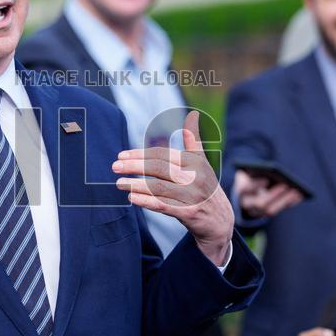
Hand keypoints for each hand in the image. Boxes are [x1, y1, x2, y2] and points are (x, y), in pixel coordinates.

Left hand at [112, 111, 233, 263]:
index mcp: (195, 162)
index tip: (122, 155)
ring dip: (135, 184)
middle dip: (134, 166)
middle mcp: (195, 177)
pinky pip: (163, 205)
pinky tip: (132, 198)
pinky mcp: (189, 213)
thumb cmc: (205, 188)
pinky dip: (146, 201)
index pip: (162, 154)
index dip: (140, 154)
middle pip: (158, 168)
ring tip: (119, 183)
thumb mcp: (202, 163)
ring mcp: (193, 196)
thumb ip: (194, 141)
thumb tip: (192, 114)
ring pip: (158, 187)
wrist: (220, 221)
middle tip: (114, 167)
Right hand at [234, 169, 304, 218]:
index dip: (255, 185)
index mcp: (240, 190)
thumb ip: (258, 171)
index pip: (245, 189)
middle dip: (273, 194)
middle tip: (285, 184)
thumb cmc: (251, 176)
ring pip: (269, 211)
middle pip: (259, 204)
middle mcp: (246, 204)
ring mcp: (256, 211)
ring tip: (296, 190)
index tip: (266, 179)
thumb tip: (275, 172)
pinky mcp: (266, 214)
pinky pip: (279, 210)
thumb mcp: (251, 171)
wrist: (247, 191)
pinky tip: (299, 194)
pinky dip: (289, 203)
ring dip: (284, 200)